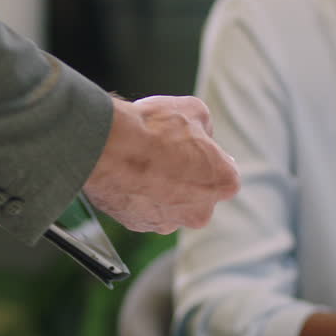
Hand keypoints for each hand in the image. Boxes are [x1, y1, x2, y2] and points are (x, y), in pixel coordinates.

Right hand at [82, 96, 239, 234]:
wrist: (111, 148)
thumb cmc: (154, 130)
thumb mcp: (193, 109)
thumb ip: (204, 126)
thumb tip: (200, 131)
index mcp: (223, 182)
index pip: (223, 171)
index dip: (204, 154)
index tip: (189, 144)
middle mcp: (200, 210)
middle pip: (197, 193)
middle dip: (183, 176)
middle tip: (164, 153)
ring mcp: (168, 222)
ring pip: (168, 204)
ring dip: (159, 187)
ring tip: (141, 162)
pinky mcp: (139, 225)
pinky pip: (142, 210)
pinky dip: (136, 195)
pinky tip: (126, 174)